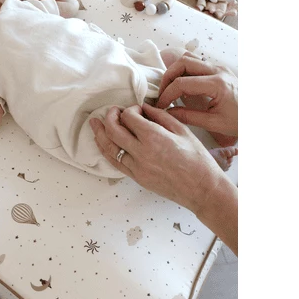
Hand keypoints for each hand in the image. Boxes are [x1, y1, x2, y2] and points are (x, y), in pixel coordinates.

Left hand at [90, 104, 225, 214]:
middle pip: (113, 130)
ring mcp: (137, 167)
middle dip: (109, 117)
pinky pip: (116, 163)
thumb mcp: (182, 130)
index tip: (137, 110)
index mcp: (154, 137)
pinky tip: (103, 143)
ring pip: (109, 147)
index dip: (130, 109)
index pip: (129, 117)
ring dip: (100, 134)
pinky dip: (106, 151)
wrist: (203, 189)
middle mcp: (141, 152)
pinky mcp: (137, 178)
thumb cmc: (197, 159)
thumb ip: (160, 116)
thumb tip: (144, 108)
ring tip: (94, 124)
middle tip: (112, 110)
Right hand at [157, 54, 237, 136]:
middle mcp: (218, 71)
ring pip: (190, 59)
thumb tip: (167, 113)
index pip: (182, 83)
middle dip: (168, 76)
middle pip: (183, 62)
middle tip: (162, 92)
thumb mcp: (215, 123)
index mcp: (217, 84)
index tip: (161, 104)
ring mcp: (219, 68)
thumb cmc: (241, 121)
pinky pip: (197, 63)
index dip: (167, 94)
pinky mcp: (220, 69)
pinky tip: (184, 86)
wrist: (262, 116)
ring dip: (176, 70)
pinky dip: (185, 71)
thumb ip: (188, 117)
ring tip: (171, 87)